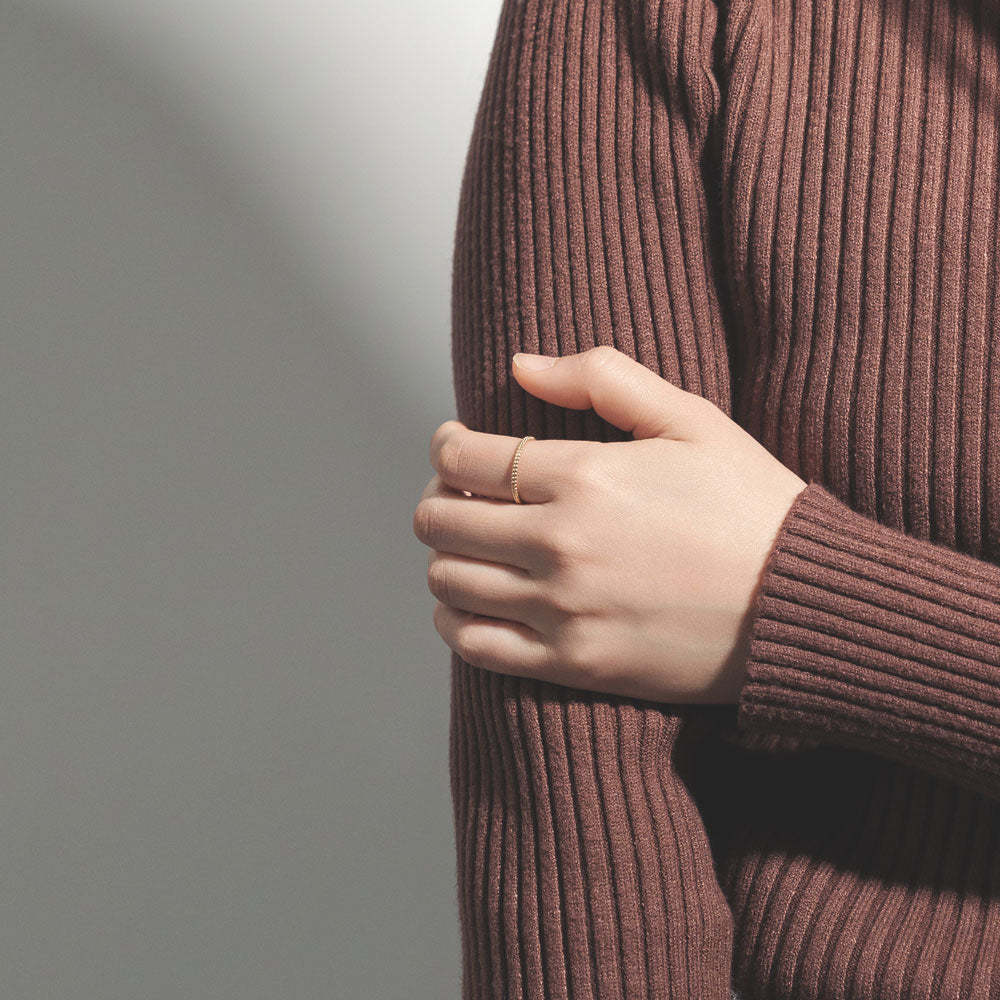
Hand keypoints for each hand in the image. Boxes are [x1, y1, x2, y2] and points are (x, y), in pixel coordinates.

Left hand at [412, 345, 806, 704]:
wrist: (804, 606)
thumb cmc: (752, 506)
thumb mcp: (692, 421)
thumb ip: (602, 379)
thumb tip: (520, 365)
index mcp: (586, 476)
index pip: (465, 459)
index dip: (446, 447)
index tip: (454, 445)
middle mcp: (561, 544)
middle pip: (442, 520)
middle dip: (439, 498)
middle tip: (458, 493)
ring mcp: (563, 611)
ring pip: (448, 582)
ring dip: (443, 557)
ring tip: (468, 545)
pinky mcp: (574, 664)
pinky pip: (473, 646)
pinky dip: (454, 622)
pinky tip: (471, 605)